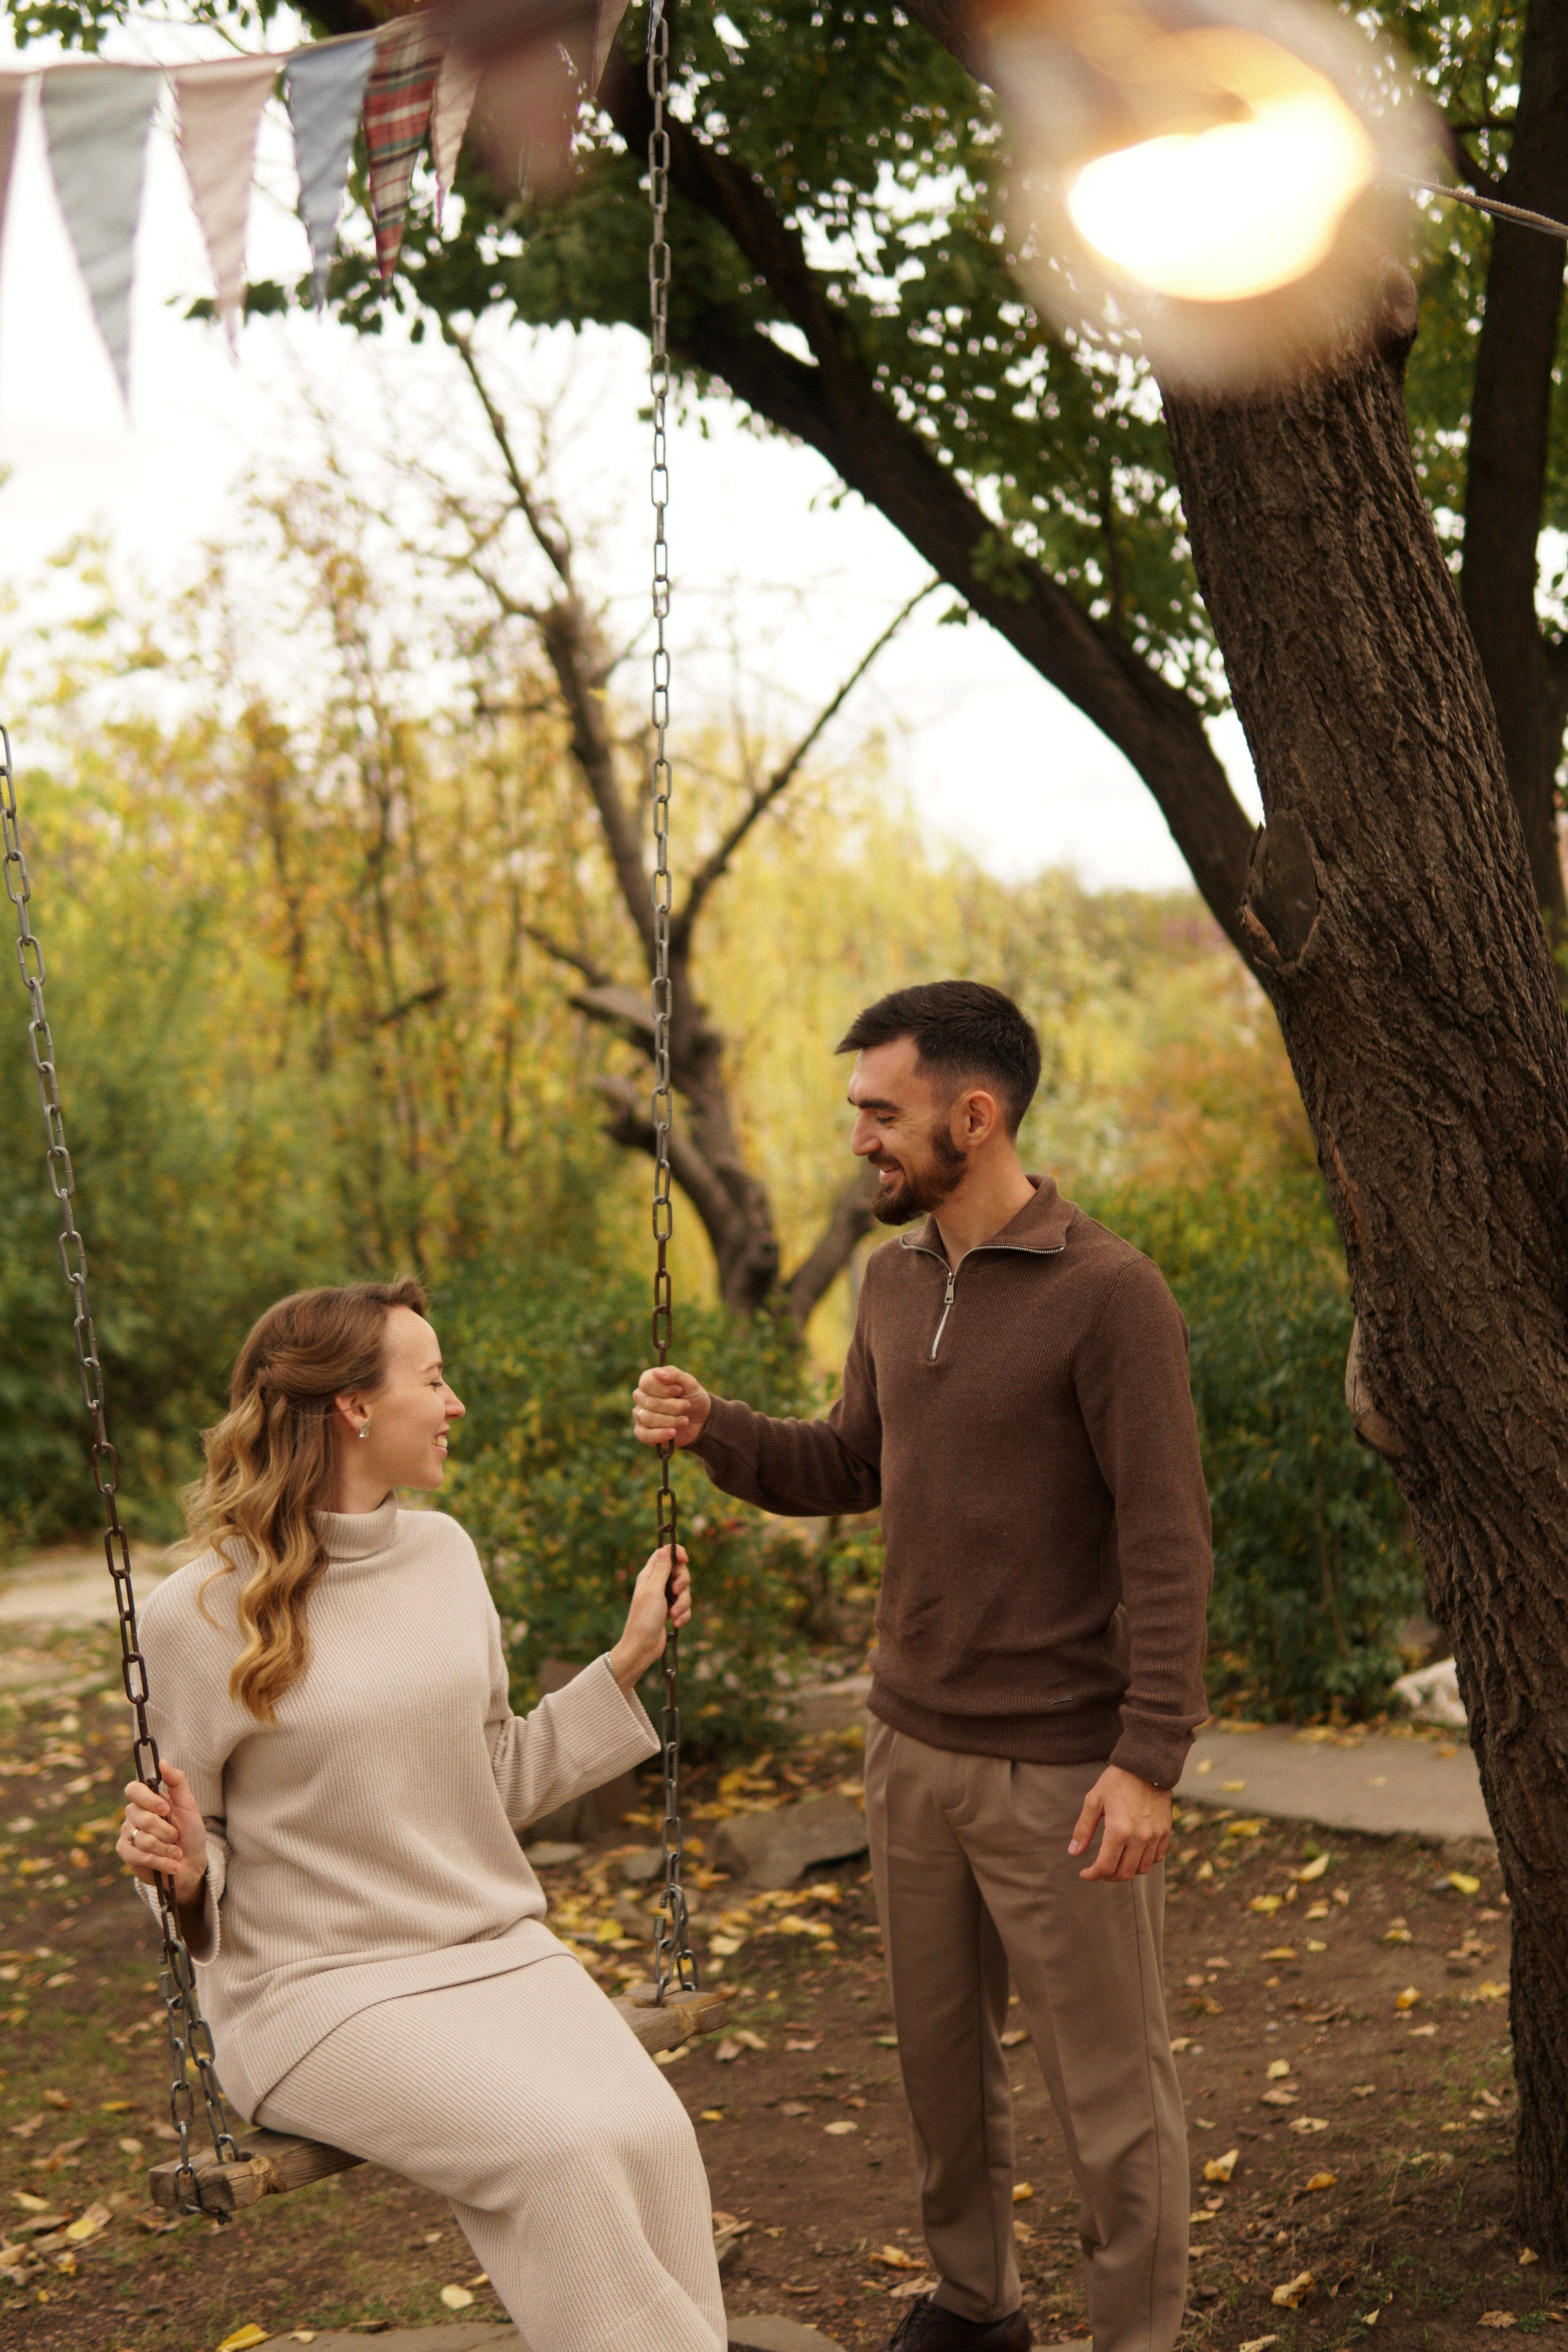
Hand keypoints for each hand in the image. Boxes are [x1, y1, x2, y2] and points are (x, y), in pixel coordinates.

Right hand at [117, 1763, 206, 1905]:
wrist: (191, 1863)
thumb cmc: (190, 1832)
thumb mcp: (188, 1805)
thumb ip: (177, 1782)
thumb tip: (162, 1762)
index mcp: (147, 1799)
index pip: (133, 1789)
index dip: (148, 1800)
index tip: (166, 1809)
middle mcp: (133, 1815)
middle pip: (140, 1816)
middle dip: (164, 1830)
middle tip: (176, 1836)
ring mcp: (127, 1834)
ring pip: (141, 1838)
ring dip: (165, 1848)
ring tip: (176, 1852)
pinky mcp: (126, 1853)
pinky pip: (138, 1855)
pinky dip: (160, 1861)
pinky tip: (171, 1864)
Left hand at [609, 1546, 690, 1692]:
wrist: (642, 1647)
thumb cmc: (644, 1618)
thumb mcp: (653, 1591)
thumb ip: (661, 1570)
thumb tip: (665, 1549)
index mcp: (649, 1575)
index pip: (665, 1554)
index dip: (677, 1554)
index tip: (685, 1560)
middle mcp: (657, 1585)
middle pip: (679, 1572)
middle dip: (683, 1583)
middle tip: (675, 1592)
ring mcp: (665, 1599)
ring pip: (685, 1591)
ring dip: (683, 1604)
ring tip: (673, 1616)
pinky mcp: (671, 1612)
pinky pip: (685, 1607)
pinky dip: (683, 1615)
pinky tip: (675, 1624)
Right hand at [633, 1365, 710, 1449]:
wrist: (701, 1419)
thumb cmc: (692, 1397)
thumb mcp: (689, 1383)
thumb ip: (674, 1374)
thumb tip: (657, 1372)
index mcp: (648, 1382)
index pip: (646, 1383)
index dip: (663, 1389)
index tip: (680, 1390)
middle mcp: (641, 1397)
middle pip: (649, 1403)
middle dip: (672, 1407)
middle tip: (687, 1406)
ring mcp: (640, 1415)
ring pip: (648, 1418)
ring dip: (671, 1420)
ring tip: (685, 1420)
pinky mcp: (642, 1433)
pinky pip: (644, 1435)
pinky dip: (660, 1434)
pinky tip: (673, 1433)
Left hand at [1068, 1764, 1171, 1881]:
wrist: (1145, 1765)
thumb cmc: (1116, 1781)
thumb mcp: (1094, 1800)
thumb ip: (1083, 1829)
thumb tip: (1074, 1852)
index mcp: (1118, 1830)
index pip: (1106, 1866)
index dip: (1093, 1874)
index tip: (1085, 1873)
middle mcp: (1139, 1837)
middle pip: (1124, 1873)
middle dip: (1108, 1876)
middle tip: (1099, 1870)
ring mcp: (1154, 1836)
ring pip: (1142, 1869)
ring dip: (1127, 1871)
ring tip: (1116, 1863)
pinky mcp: (1165, 1831)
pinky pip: (1157, 1858)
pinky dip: (1145, 1862)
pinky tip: (1134, 1855)